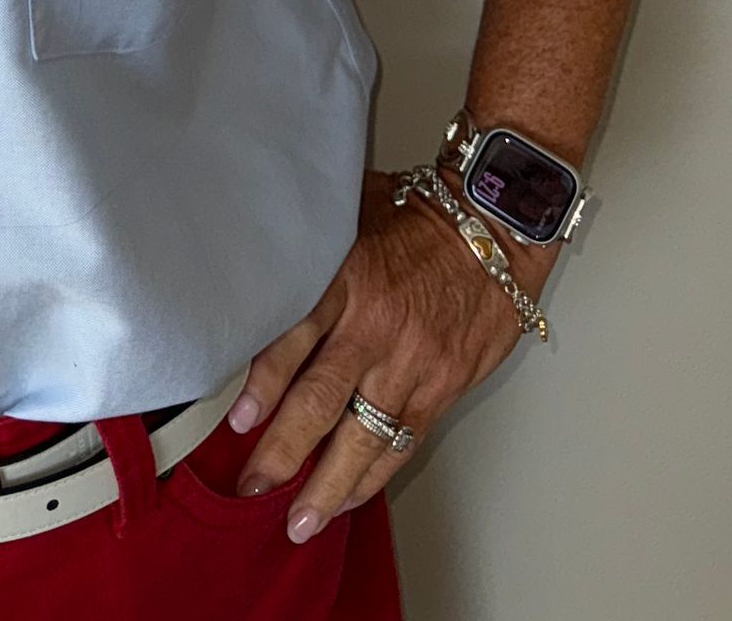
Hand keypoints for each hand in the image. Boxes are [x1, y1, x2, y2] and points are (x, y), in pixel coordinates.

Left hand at [226, 167, 553, 541]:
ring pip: (364, 437)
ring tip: (300, 520)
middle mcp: (376, 328)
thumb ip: (308, 246)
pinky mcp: (441, 389)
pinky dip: (373, 475)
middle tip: (254, 485)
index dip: (263, 383)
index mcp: (346, 278)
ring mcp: (411, 365)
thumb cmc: (417, 216)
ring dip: (328, 485)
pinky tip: (347, 497)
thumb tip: (249, 260)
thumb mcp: (351, 211)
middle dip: (285, 451)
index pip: (295, 337)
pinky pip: (402, 443)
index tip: (238, 420)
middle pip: (322, 400)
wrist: (493, 231)